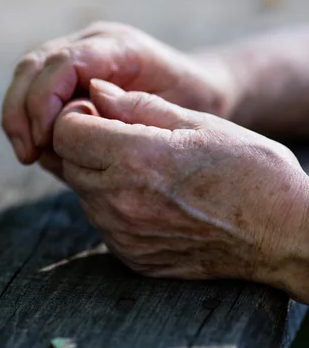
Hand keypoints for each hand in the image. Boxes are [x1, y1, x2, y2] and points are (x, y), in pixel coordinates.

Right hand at [1, 21, 232, 165]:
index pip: (63, 62)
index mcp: (120, 46)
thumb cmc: (191, 104)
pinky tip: (35, 144)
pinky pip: (36, 85)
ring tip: (27, 153)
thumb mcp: (170, 113)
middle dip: (22, 110)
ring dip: (18, 113)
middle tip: (28, 153)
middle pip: (34, 64)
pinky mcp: (72, 70)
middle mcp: (94, 41)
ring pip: (28, 72)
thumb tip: (71, 134)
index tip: (43, 141)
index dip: (44, 101)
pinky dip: (27, 115)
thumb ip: (123, 117)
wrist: (201, 88)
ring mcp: (80, 50)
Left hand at [53, 79, 308, 302]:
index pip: (66, 132)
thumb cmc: (249, 169)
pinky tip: (150, 196)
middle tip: (122, 136)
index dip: (78, 115)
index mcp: (136, 158)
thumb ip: (138, 106)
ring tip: (142, 167)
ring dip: (98, 173)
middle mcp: (120, 201)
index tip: (101, 112)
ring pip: (82, 192)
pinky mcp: (130, 256)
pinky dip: (113, 203)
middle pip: (68, 162)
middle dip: (85, 142)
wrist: (281, 233)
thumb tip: (97, 90)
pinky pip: (102, 221)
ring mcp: (123, 234)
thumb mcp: (198, 123)